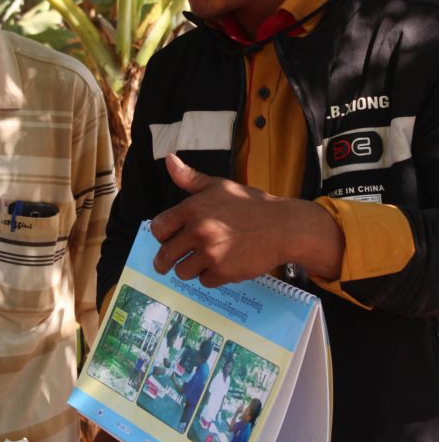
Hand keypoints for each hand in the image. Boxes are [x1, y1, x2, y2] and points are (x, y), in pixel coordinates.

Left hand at [150, 154, 343, 285]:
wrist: (284, 227)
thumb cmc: (251, 204)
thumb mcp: (219, 186)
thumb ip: (190, 178)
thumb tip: (170, 159)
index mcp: (192, 208)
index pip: (158, 228)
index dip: (162, 235)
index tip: (167, 239)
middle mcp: (198, 231)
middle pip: (166, 255)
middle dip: (166, 261)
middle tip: (168, 263)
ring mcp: (210, 253)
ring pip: (183, 271)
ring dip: (191, 268)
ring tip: (204, 259)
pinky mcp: (223, 272)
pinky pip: (205, 281)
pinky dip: (212, 277)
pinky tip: (223, 264)